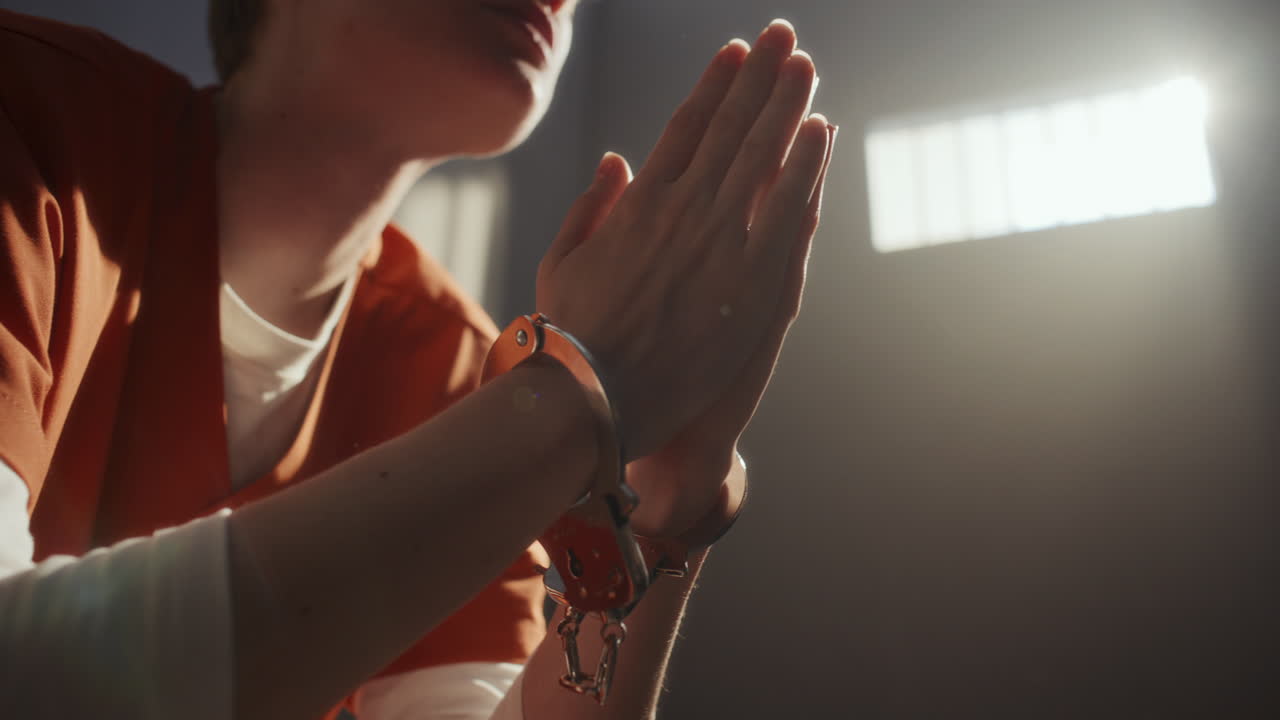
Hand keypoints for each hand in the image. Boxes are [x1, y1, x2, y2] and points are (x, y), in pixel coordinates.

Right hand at [537, 20, 830, 463]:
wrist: (593, 394)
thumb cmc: (571, 334)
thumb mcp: (562, 261)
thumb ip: (591, 206)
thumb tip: (616, 159)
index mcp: (639, 203)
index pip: (686, 127)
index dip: (715, 85)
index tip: (737, 53)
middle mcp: (682, 209)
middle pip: (731, 129)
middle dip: (761, 78)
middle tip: (786, 37)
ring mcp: (718, 243)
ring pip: (762, 159)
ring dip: (787, 107)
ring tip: (807, 67)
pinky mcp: (749, 282)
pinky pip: (784, 213)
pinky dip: (803, 170)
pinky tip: (821, 134)